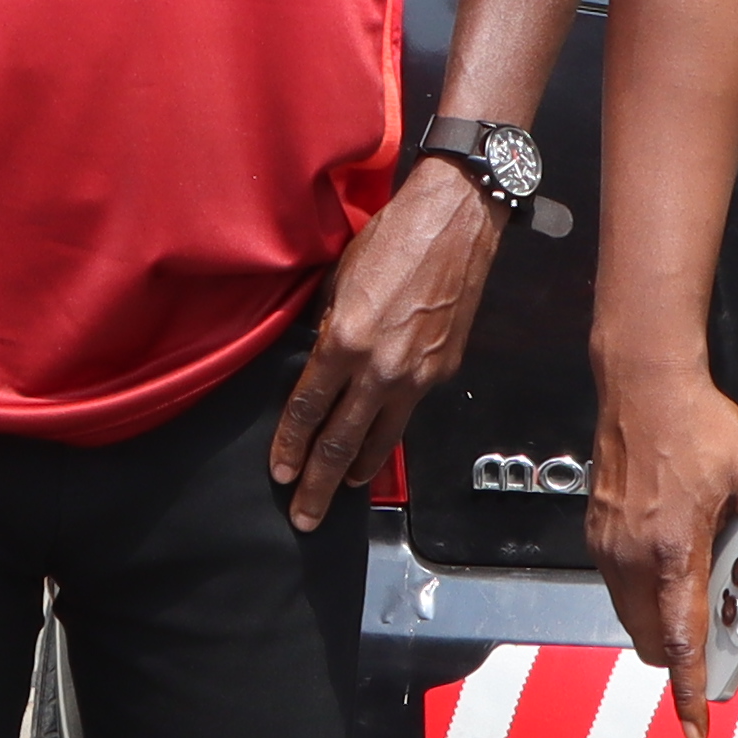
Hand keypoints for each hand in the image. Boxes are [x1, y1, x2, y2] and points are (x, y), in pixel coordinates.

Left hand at [273, 158, 499, 531]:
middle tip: (304, 515)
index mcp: (344, 341)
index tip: (280, 472)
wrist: (456, 223)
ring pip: (380, 440)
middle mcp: (380, 367)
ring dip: (355, 471)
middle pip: (340, 442)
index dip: (290, 446)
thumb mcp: (339, 280)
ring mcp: (417, 375)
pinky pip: (407, 414)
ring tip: (339, 491)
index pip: (307, 409)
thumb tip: (316, 361)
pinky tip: (376, 446)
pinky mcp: (443, 372)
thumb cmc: (392, 239)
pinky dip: (388, 437)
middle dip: (317, 485)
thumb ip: (326, 329)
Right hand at [586, 358, 737, 732]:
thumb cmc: (697, 423)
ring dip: (665, 620)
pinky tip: (678, 558)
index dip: (688, 690)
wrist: (643, 384)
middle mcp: (632, 556)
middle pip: (652, 639)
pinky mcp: (597, 533)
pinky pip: (620, 586)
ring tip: (705, 586)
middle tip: (720, 638)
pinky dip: (648, 592)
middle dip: (682, 653)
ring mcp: (609, 545)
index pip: (681, 639)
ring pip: (633, 616)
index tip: (695, 725)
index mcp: (674, 549)